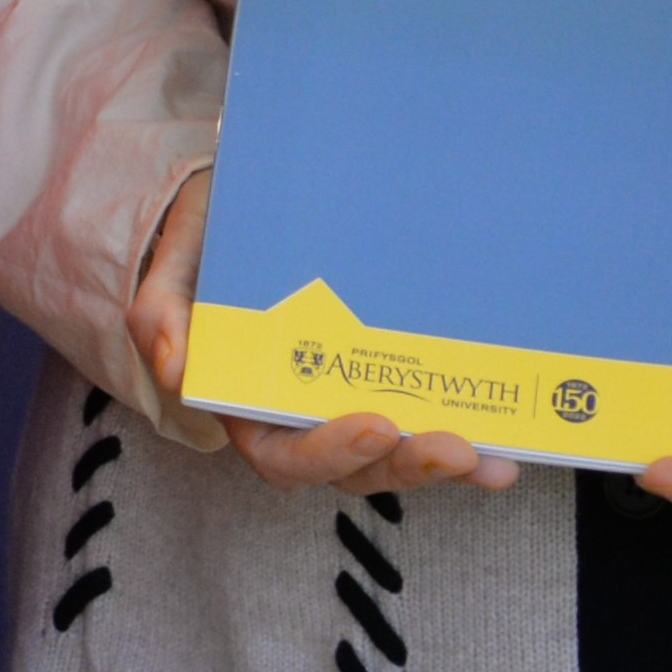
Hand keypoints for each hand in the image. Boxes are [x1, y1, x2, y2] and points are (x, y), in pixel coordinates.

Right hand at [125, 167, 517, 501]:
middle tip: (456, 447)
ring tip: (496, 459)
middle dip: (406, 465)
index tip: (376, 423)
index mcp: (246, 402)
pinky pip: (426, 419)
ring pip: (397, 455)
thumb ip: (160, 310)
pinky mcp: (388, 377)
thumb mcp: (177, 261)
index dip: (330, 453)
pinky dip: (467, 433)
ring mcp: (348, 399)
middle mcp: (300, 415)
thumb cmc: (207, 236)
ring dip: (446, 463)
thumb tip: (175, 366)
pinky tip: (510, 443)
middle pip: (354, 468)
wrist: (243, 202)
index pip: (283, 456)